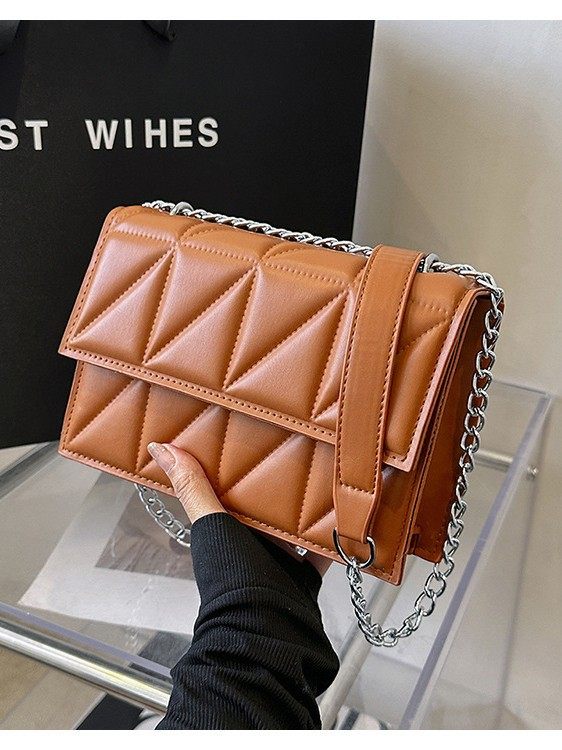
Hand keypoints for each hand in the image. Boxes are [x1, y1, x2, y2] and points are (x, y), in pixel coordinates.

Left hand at [147, 442, 330, 575]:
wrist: (266, 630)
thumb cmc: (232, 578)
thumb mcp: (211, 522)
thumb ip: (192, 487)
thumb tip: (159, 448)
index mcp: (226, 526)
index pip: (233, 486)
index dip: (241, 463)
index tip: (253, 431)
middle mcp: (250, 541)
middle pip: (267, 503)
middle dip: (282, 479)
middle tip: (301, 443)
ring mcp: (279, 558)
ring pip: (296, 523)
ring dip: (310, 503)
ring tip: (327, 469)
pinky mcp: (305, 573)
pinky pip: (323, 547)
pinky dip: (334, 533)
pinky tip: (346, 512)